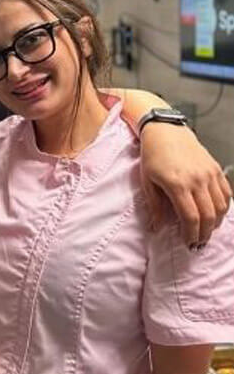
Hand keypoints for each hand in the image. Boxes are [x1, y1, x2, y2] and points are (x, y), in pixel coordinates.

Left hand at [141, 123, 232, 246]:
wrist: (165, 131)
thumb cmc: (153, 154)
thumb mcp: (147, 181)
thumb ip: (154, 206)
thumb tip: (157, 227)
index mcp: (177, 184)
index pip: (190, 217)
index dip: (191, 233)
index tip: (188, 242)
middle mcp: (197, 180)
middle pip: (208, 215)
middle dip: (204, 232)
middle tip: (198, 242)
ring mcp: (209, 174)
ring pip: (221, 205)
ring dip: (215, 222)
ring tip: (207, 230)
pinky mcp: (216, 169)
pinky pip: (226, 192)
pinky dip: (224, 206)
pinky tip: (216, 213)